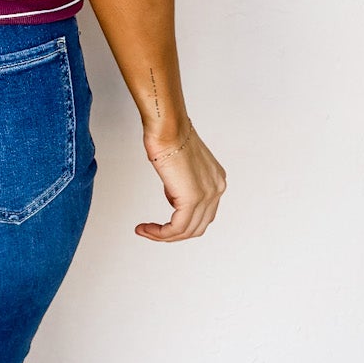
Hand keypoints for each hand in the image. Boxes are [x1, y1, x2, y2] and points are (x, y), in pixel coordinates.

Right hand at [137, 122, 225, 240]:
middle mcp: (216, 188)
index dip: (183, 223)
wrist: (167, 127)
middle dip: (174, 234)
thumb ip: (182, 183)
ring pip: (188, 230)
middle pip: (198, 226)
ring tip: (147, 231)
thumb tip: (174, 195)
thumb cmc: (169, 137)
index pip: (203, 214)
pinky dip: (161, 233)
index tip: (164, 224)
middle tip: (154, 232)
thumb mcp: (180, 166)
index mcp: (216, 180)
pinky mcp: (192, 199)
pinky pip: (177, 227)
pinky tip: (148, 229)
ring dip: (164, 235)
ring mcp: (207, 194)